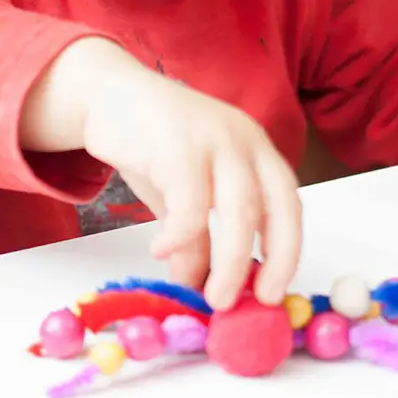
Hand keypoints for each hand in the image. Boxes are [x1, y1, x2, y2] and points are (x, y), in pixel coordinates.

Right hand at [74, 43, 301, 311]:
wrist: (108, 94)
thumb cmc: (152, 145)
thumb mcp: (181, 197)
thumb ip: (196, 238)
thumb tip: (199, 287)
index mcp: (257, 153)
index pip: (289, 206)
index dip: (287, 253)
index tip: (272, 295)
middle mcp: (246, 142)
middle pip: (271, 210)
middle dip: (263, 265)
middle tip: (240, 304)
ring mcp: (216, 138)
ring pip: (240, 209)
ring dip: (230, 262)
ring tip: (209, 296)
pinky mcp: (180, 141)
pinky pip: (190, 201)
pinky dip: (180, 235)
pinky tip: (160, 250)